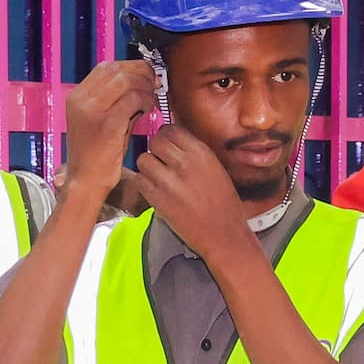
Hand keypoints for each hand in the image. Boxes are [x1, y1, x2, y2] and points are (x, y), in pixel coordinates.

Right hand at [63, 58, 161, 194]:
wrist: (86, 182)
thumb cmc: (97, 154)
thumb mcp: (100, 120)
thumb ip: (113, 100)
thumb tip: (139, 80)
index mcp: (77, 96)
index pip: (106, 67)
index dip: (130, 67)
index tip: (146, 75)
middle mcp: (81, 100)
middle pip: (117, 70)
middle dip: (141, 74)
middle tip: (154, 86)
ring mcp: (92, 111)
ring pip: (127, 81)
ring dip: (145, 88)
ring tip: (150, 102)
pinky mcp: (107, 125)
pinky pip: (133, 100)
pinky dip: (146, 102)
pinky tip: (148, 112)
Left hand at [136, 122, 256, 260]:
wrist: (224, 234)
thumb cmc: (224, 204)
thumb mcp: (216, 168)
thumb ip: (194, 153)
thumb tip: (173, 141)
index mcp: (201, 153)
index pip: (171, 129)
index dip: (166, 136)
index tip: (167, 145)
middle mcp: (184, 163)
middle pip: (155, 141)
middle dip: (156, 149)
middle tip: (161, 161)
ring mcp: (169, 181)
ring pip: (143, 159)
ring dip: (148, 167)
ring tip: (158, 177)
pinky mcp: (158, 199)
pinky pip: (139, 180)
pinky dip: (144, 184)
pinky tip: (155, 190)